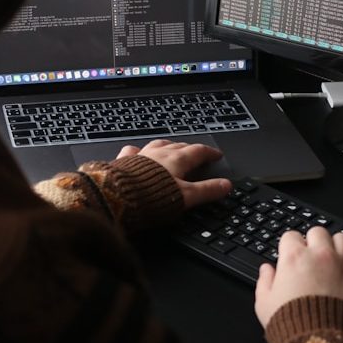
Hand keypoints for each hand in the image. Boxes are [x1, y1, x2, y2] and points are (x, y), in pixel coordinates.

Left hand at [116, 139, 231, 208]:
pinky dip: (138, 151)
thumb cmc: (150, 197)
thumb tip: (225, 186)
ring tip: (171, 147)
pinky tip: (136, 152)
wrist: (117, 196)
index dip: (209, 153)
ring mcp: (140, 156)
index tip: (216, 155)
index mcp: (176, 160)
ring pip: (157, 145)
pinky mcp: (123, 162)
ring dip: (167, 145)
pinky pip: (132, 151)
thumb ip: (207, 191)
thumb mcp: (186, 197)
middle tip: (197, 153)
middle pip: (179, 146)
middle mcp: (158, 155)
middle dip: (190, 148)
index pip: (198, 151)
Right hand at [255, 226, 342, 328]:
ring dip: (337, 247)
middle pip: (318, 231)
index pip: (291, 236)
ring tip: (334, 260)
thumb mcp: (264, 304)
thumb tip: (267, 270)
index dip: (289, 246)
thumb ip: (264, 282)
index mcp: (294, 258)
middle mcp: (321, 256)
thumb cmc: (291, 326)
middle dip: (314, 241)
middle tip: (312, 256)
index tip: (290, 255)